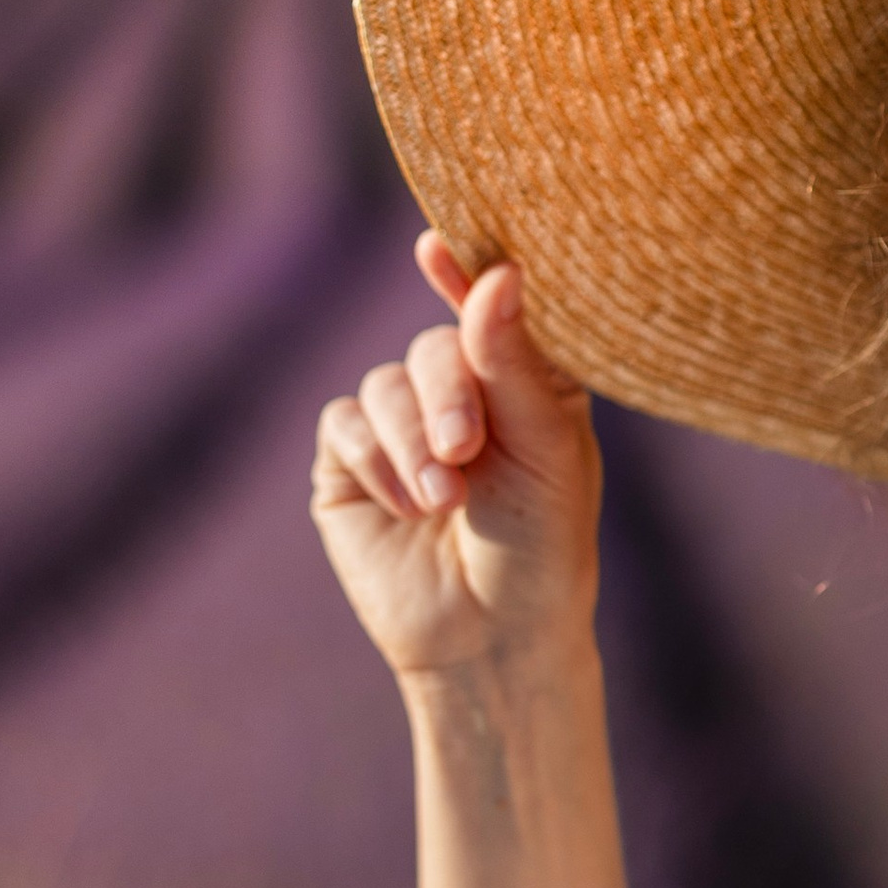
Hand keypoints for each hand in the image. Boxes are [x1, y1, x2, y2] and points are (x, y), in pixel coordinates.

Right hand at [311, 239, 603, 677]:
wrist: (492, 640)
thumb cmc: (542, 548)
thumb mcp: (543, 449)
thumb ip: (512, 361)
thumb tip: (498, 270)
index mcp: (525, 382)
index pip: (492, 311)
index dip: (464, 275)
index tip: (435, 248)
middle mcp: (462, 395)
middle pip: (432, 348)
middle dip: (444, 395)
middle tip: (464, 449)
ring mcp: (402, 428)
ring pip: (383, 386)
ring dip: (410, 441)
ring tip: (441, 502)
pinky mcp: (351, 465)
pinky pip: (343, 426)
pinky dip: (375, 463)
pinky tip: (406, 509)